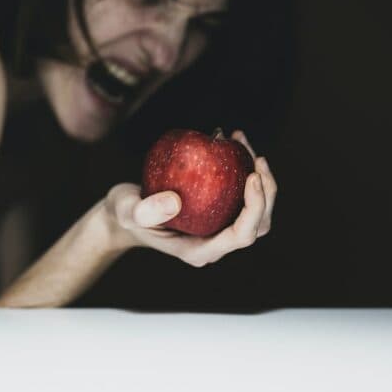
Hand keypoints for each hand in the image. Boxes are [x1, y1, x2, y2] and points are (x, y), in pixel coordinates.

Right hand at [103, 130, 276, 267]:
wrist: (125, 210)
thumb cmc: (124, 213)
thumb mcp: (127, 210)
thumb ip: (144, 211)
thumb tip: (174, 202)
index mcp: (199, 250)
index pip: (242, 236)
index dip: (255, 208)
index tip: (251, 176)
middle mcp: (215, 243)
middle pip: (259, 225)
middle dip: (267, 192)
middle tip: (258, 159)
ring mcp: (218, 228)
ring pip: (256, 209)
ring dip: (260, 177)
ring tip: (242, 141)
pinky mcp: (218, 212)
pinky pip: (242, 194)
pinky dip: (244, 168)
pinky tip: (234, 141)